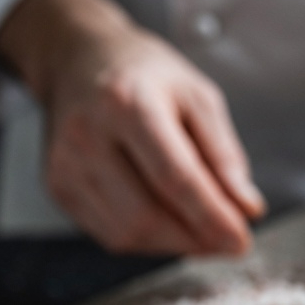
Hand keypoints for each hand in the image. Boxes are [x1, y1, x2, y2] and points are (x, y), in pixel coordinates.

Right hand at [0, 0, 263, 254]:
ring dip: (175, 244)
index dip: (211, 216)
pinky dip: (149, 239)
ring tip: (202, 230)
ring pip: (128, 234)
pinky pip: (110, 235)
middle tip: (228, 240)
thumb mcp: (198, 96)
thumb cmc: (144, 76)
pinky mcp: (58, 188)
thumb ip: (225, 154)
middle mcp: (88, 136)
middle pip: (147, 215)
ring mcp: (66, 166)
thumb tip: (247, 209)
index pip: (174, 177)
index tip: (241, 240)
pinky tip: (168, 222)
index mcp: (128, 102)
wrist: (77, 59)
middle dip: (195, 239)